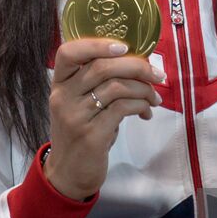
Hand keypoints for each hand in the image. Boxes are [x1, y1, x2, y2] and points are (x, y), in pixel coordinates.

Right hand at [43, 37, 163, 200]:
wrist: (69, 173)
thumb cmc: (80, 133)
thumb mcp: (80, 104)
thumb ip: (99, 83)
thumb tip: (139, 65)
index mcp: (59, 84)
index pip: (69, 52)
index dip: (97, 44)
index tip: (124, 47)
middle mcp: (63, 97)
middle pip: (102, 67)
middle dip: (137, 67)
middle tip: (157, 75)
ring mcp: (76, 116)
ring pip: (117, 87)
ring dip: (144, 89)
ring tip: (154, 98)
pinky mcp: (92, 135)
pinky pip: (123, 108)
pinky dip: (141, 105)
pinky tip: (145, 111)